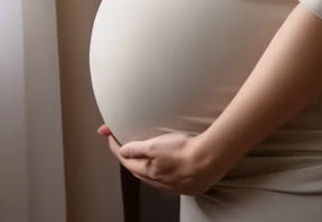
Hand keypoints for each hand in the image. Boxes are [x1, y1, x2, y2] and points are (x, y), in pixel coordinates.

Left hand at [98, 124, 227, 196]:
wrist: (211, 159)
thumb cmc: (186, 152)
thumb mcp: (155, 145)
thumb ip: (137, 148)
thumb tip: (122, 151)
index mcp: (149, 171)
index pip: (126, 160)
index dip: (116, 147)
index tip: (110, 137)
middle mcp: (159, 181)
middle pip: (138, 169)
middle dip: (129, 158)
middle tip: (124, 145)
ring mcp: (174, 185)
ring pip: (154, 176)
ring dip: (147, 166)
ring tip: (146, 156)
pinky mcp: (189, 185)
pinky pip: (171, 180)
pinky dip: (165, 172)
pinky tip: (170, 166)